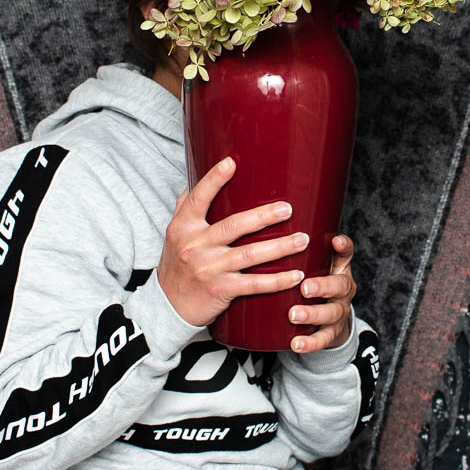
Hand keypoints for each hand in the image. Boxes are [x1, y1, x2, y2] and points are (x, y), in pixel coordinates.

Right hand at [157, 157, 307, 326]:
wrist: (167, 306)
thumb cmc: (176, 266)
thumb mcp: (174, 236)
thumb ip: (185, 209)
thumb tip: (195, 181)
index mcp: (183, 227)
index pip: (197, 199)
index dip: (213, 180)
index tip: (231, 163)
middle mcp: (195, 245)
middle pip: (234, 226)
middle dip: (264, 216)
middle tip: (288, 209)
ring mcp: (208, 268)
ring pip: (249, 254)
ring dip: (280, 247)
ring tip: (303, 239)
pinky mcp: (220, 290)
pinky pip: (254, 284)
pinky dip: (278, 280)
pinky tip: (297, 275)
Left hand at [288, 234, 355, 354]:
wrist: (328, 320)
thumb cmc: (312, 282)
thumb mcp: (311, 264)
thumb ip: (294, 250)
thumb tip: (260, 221)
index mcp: (337, 268)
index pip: (345, 254)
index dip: (343, 247)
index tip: (335, 241)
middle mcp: (342, 288)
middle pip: (341, 285)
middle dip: (323, 286)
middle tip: (305, 286)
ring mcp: (338, 311)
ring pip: (332, 313)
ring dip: (313, 313)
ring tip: (294, 314)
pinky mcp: (330, 333)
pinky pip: (322, 339)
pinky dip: (310, 342)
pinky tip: (296, 343)